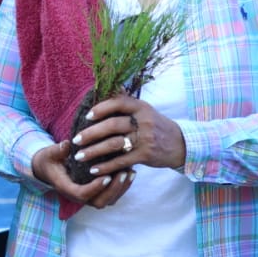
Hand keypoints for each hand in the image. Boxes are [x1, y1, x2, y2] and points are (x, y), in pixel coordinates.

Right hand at [30, 139, 135, 210]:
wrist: (48, 167)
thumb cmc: (50, 159)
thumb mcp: (50, 153)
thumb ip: (57, 151)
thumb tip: (66, 145)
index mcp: (67, 188)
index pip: (82, 194)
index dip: (96, 188)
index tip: (106, 176)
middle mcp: (79, 195)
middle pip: (99, 202)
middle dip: (113, 189)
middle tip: (123, 173)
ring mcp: (89, 195)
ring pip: (108, 200)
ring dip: (121, 188)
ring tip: (130, 172)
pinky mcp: (97, 191)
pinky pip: (112, 195)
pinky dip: (123, 186)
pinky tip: (131, 172)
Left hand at [71, 94, 186, 175]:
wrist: (181, 144)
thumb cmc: (158, 126)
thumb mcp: (146, 110)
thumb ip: (128, 102)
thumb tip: (111, 87)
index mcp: (142, 107)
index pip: (119, 102)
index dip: (101, 108)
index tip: (87, 116)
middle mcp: (144, 121)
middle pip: (112, 125)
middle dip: (91, 133)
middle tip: (76, 140)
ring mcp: (145, 139)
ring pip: (114, 144)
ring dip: (94, 151)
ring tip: (80, 156)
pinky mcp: (145, 155)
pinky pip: (121, 161)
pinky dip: (106, 166)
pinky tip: (95, 169)